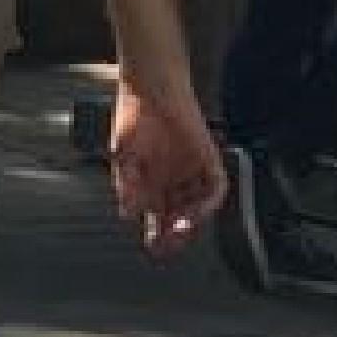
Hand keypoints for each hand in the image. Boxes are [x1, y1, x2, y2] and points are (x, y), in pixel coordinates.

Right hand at [111, 78, 227, 258]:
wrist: (151, 88)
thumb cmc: (132, 117)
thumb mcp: (121, 156)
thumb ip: (125, 185)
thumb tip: (127, 213)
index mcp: (151, 181)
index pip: (157, 215)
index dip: (156, 233)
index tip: (153, 248)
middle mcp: (173, 179)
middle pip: (178, 216)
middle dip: (173, 235)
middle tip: (167, 247)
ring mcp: (191, 170)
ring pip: (197, 206)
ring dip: (191, 222)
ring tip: (180, 231)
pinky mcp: (208, 159)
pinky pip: (215, 188)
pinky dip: (209, 202)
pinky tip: (197, 211)